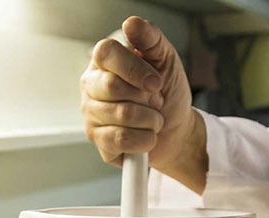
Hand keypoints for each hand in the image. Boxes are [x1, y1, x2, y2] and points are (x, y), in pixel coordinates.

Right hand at [80, 16, 207, 193]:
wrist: (176, 129)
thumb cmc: (167, 93)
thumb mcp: (165, 61)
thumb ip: (151, 39)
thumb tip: (131, 23)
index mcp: (104, 63)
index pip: (106, 53)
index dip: (134, 68)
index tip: (156, 82)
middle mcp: (91, 87)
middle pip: (112, 87)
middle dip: (147, 98)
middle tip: (155, 102)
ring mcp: (92, 115)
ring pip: (122, 115)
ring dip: (151, 120)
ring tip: (153, 119)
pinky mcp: (99, 142)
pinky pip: (121, 140)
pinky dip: (145, 139)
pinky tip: (147, 136)